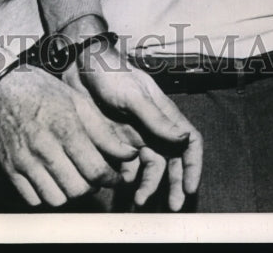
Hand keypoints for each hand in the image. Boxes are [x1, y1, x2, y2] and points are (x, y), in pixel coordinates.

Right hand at [0, 63, 140, 206]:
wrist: (0, 87)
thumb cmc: (42, 90)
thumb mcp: (77, 101)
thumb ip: (103, 132)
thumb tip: (128, 154)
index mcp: (64, 127)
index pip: (95, 170)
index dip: (112, 179)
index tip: (116, 177)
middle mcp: (43, 147)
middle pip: (78, 189)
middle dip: (92, 185)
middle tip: (94, 175)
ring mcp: (24, 160)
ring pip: (57, 199)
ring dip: (69, 193)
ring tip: (72, 176)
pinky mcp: (9, 169)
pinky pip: (33, 199)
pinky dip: (46, 194)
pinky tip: (51, 178)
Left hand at [65, 40, 202, 209]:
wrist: (78, 67)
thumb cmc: (110, 73)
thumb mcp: (133, 94)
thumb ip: (156, 118)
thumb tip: (183, 139)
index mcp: (164, 114)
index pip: (189, 142)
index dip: (193, 165)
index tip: (189, 187)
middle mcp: (152, 128)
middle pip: (172, 161)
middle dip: (174, 185)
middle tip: (172, 206)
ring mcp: (134, 136)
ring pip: (149, 168)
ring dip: (149, 185)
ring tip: (140, 199)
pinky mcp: (114, 142)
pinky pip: (126, 166)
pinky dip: (127, 178)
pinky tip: (121, 183)